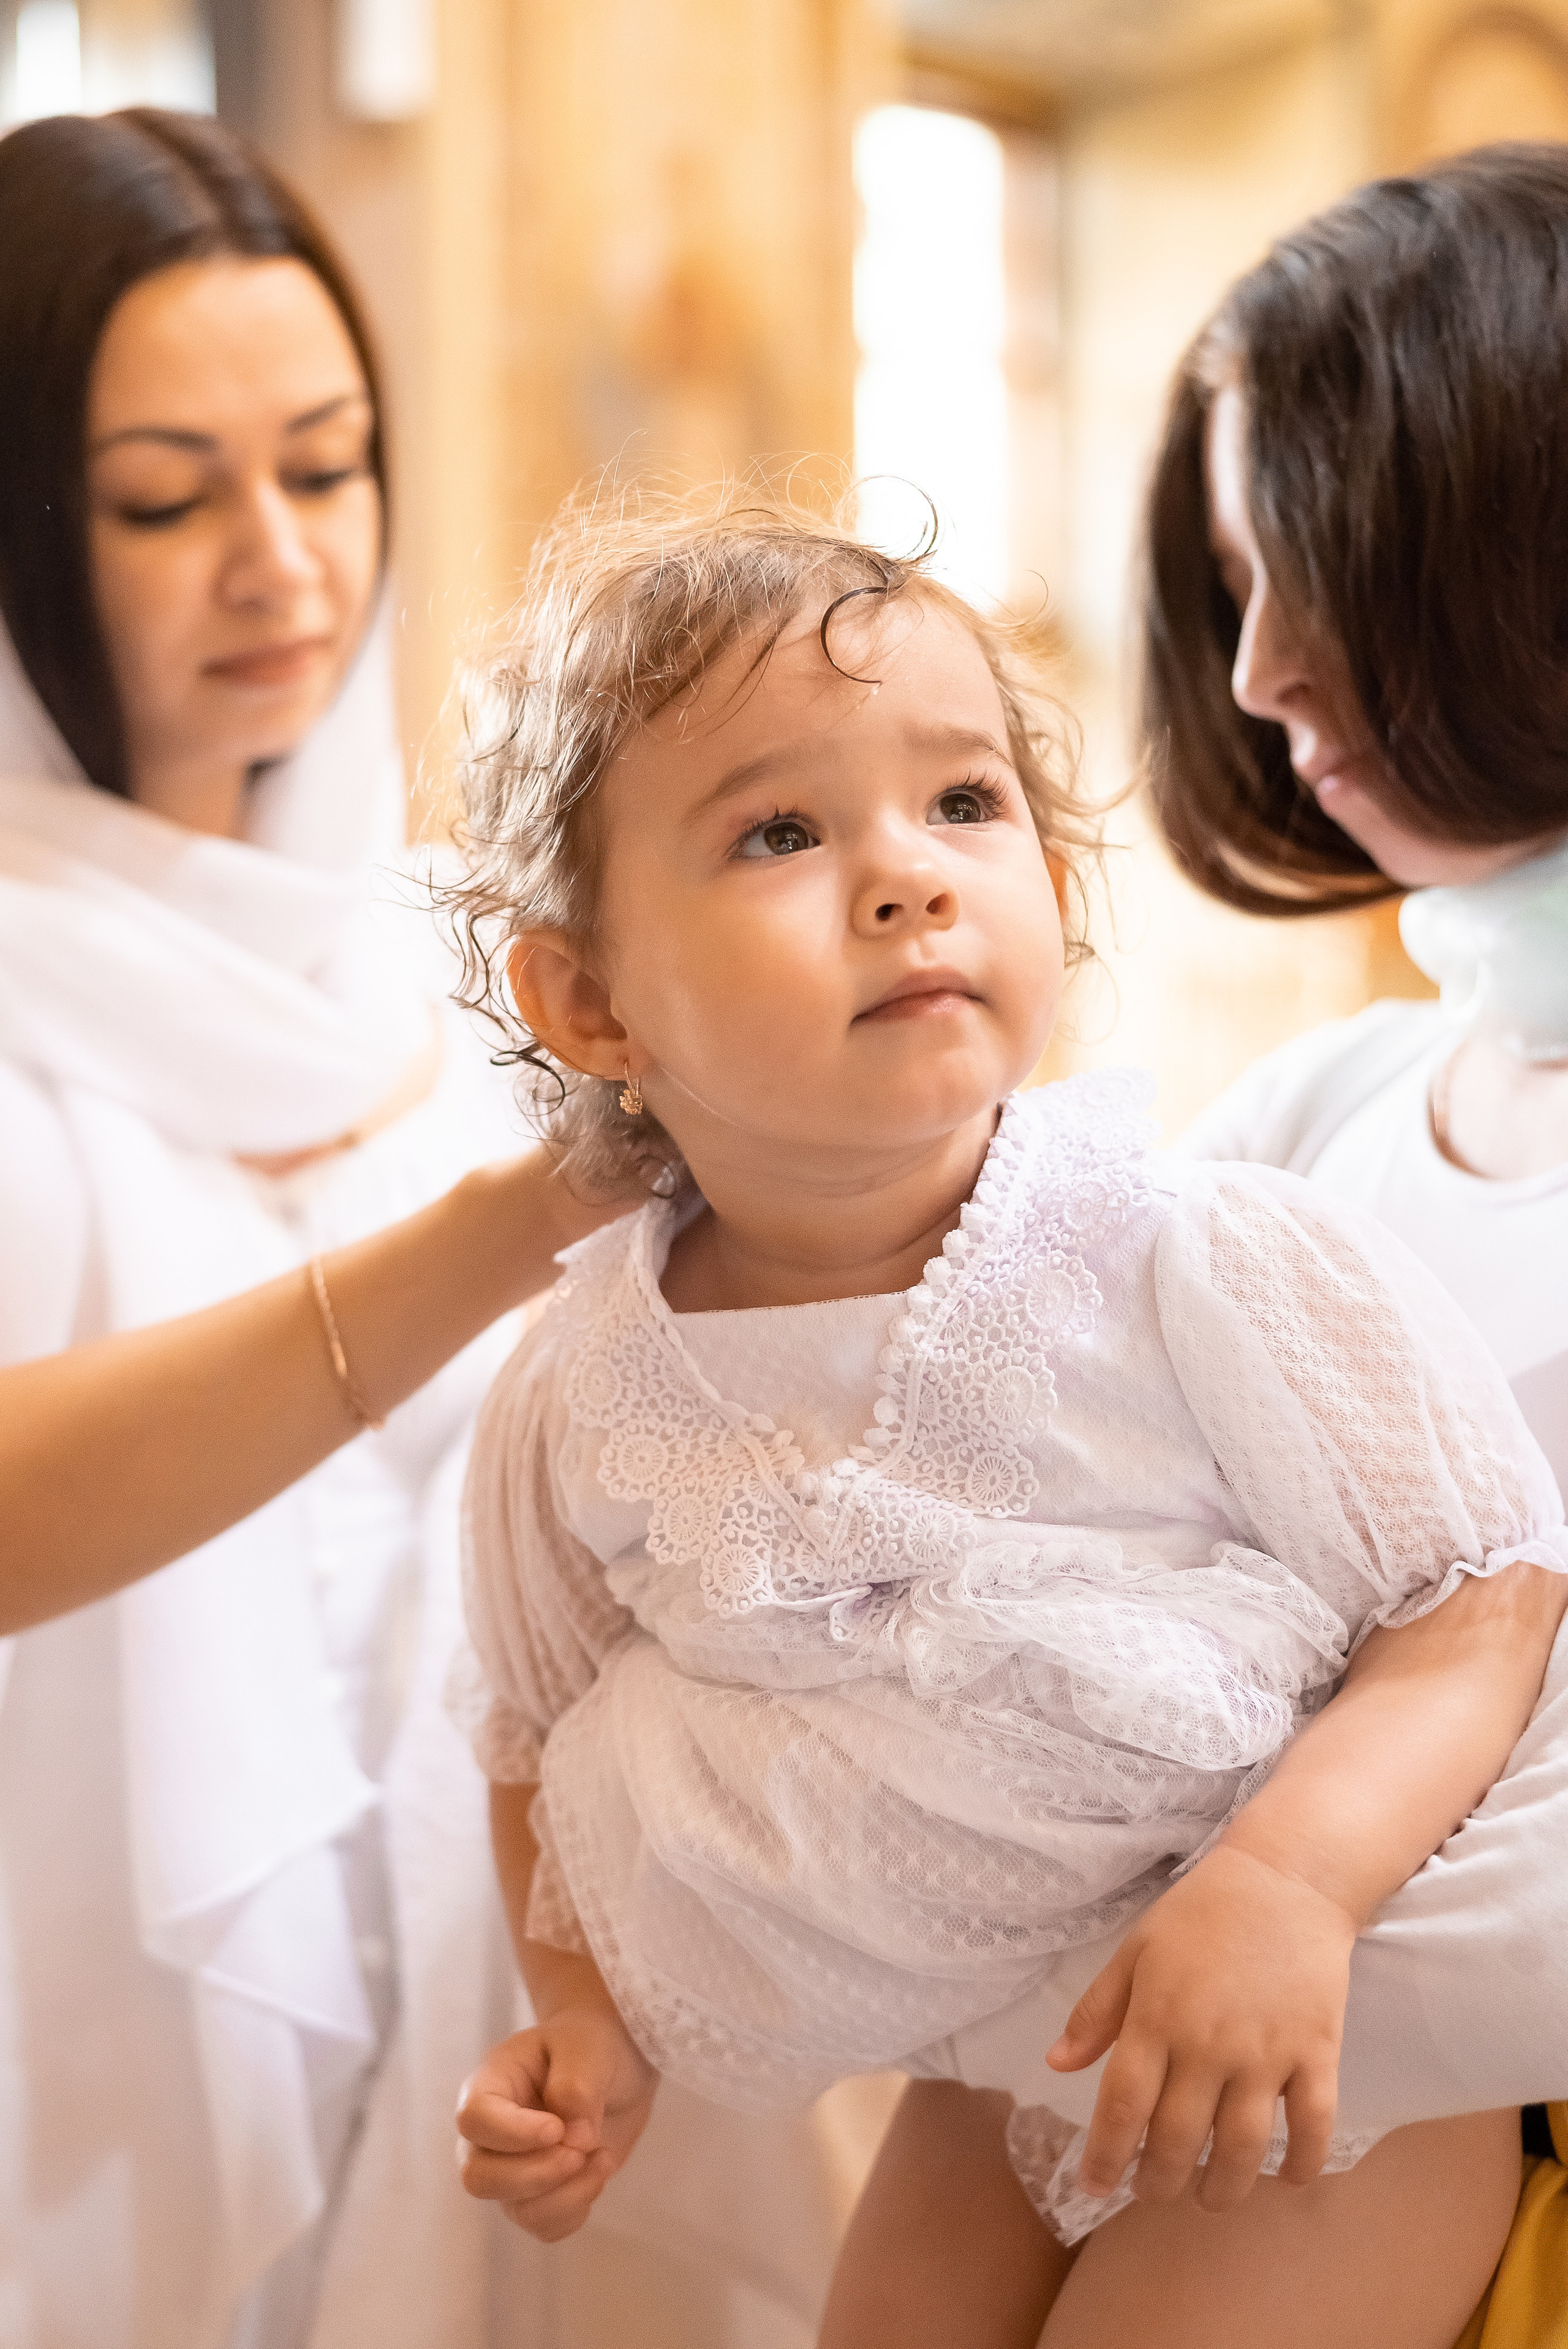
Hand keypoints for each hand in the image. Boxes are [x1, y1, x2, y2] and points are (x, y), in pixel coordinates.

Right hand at [456, 2001, 658, 2240]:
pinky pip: (543, 2226)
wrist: (615, 2065)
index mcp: (490, 2083)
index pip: (473, 2119)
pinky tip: (599, 2169)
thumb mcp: (588, 2048)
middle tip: (581, 2150)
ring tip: (602, 2157)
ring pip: (514, 2209)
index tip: (558, 2128)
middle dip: (535, 2175)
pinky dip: (576, 2209)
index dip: (513, 2134)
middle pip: (478, 2177)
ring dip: (565, 2195)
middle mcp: (490, 2132)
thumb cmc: (590, 2045)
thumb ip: (576, 2087)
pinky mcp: (537, 2194)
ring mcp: (509, 2168)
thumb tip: (573, 2139)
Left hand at [1044, 1843, 1352, 2212]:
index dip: (1104, 2155)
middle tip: (1150, 2192)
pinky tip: (1287, 2180)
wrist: (1286, 1878)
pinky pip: (1313, 2125)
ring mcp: (1266, 2052)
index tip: (1093, 2187)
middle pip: (1177, 2139)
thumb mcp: (1136, 1950)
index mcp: (1157, 2016)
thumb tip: (1056, 2065)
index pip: (1121, 2106)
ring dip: (1222, 2189)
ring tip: (1207, 2197)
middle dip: (1157, 2182)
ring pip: (1241, 2148)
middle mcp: (1208, 2043)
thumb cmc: (1202, 1912)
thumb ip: (1096, 2011)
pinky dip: (1302, 2164)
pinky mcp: (1317, 2051)